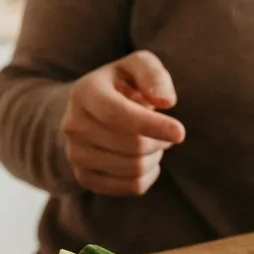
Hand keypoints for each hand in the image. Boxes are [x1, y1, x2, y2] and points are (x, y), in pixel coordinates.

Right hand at [60, 50, 184, 196]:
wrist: (89, 109)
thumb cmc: (121, 84)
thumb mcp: (136, 65)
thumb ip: (152, 74)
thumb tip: (165, 101)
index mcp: (84, 92)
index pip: (117, 114)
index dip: (151, 125)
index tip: (180, 132)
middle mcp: (73, 124)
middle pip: (132, 146)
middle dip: (160, 141)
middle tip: (166, 131)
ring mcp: (75, 153)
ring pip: (133, 169)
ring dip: (154, 157)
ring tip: (152, 142)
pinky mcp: (84, 176)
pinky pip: (131, 187)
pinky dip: (148, 175)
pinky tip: (144, 159)